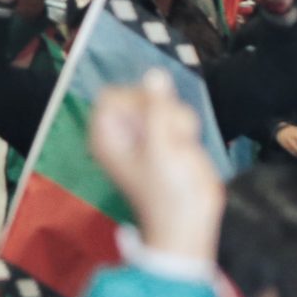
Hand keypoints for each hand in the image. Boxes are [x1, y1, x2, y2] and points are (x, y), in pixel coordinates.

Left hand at [90, 72, 224, 259]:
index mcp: (106, 137)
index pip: (111, 96)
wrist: (191, 222)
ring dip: (177, 121)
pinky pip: (178, 114)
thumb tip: (155, 74)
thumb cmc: (168, 192)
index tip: (151, 117)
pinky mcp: (166, 137)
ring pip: (164, 103)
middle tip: (169, 138)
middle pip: (141, 94)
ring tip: (178, 148)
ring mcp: (146, 134)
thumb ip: (157, 110)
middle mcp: (123, 133)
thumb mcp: (160, 149)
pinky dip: (185, 128)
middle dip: (162, 111)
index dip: (133, 100)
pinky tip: (185, 148)